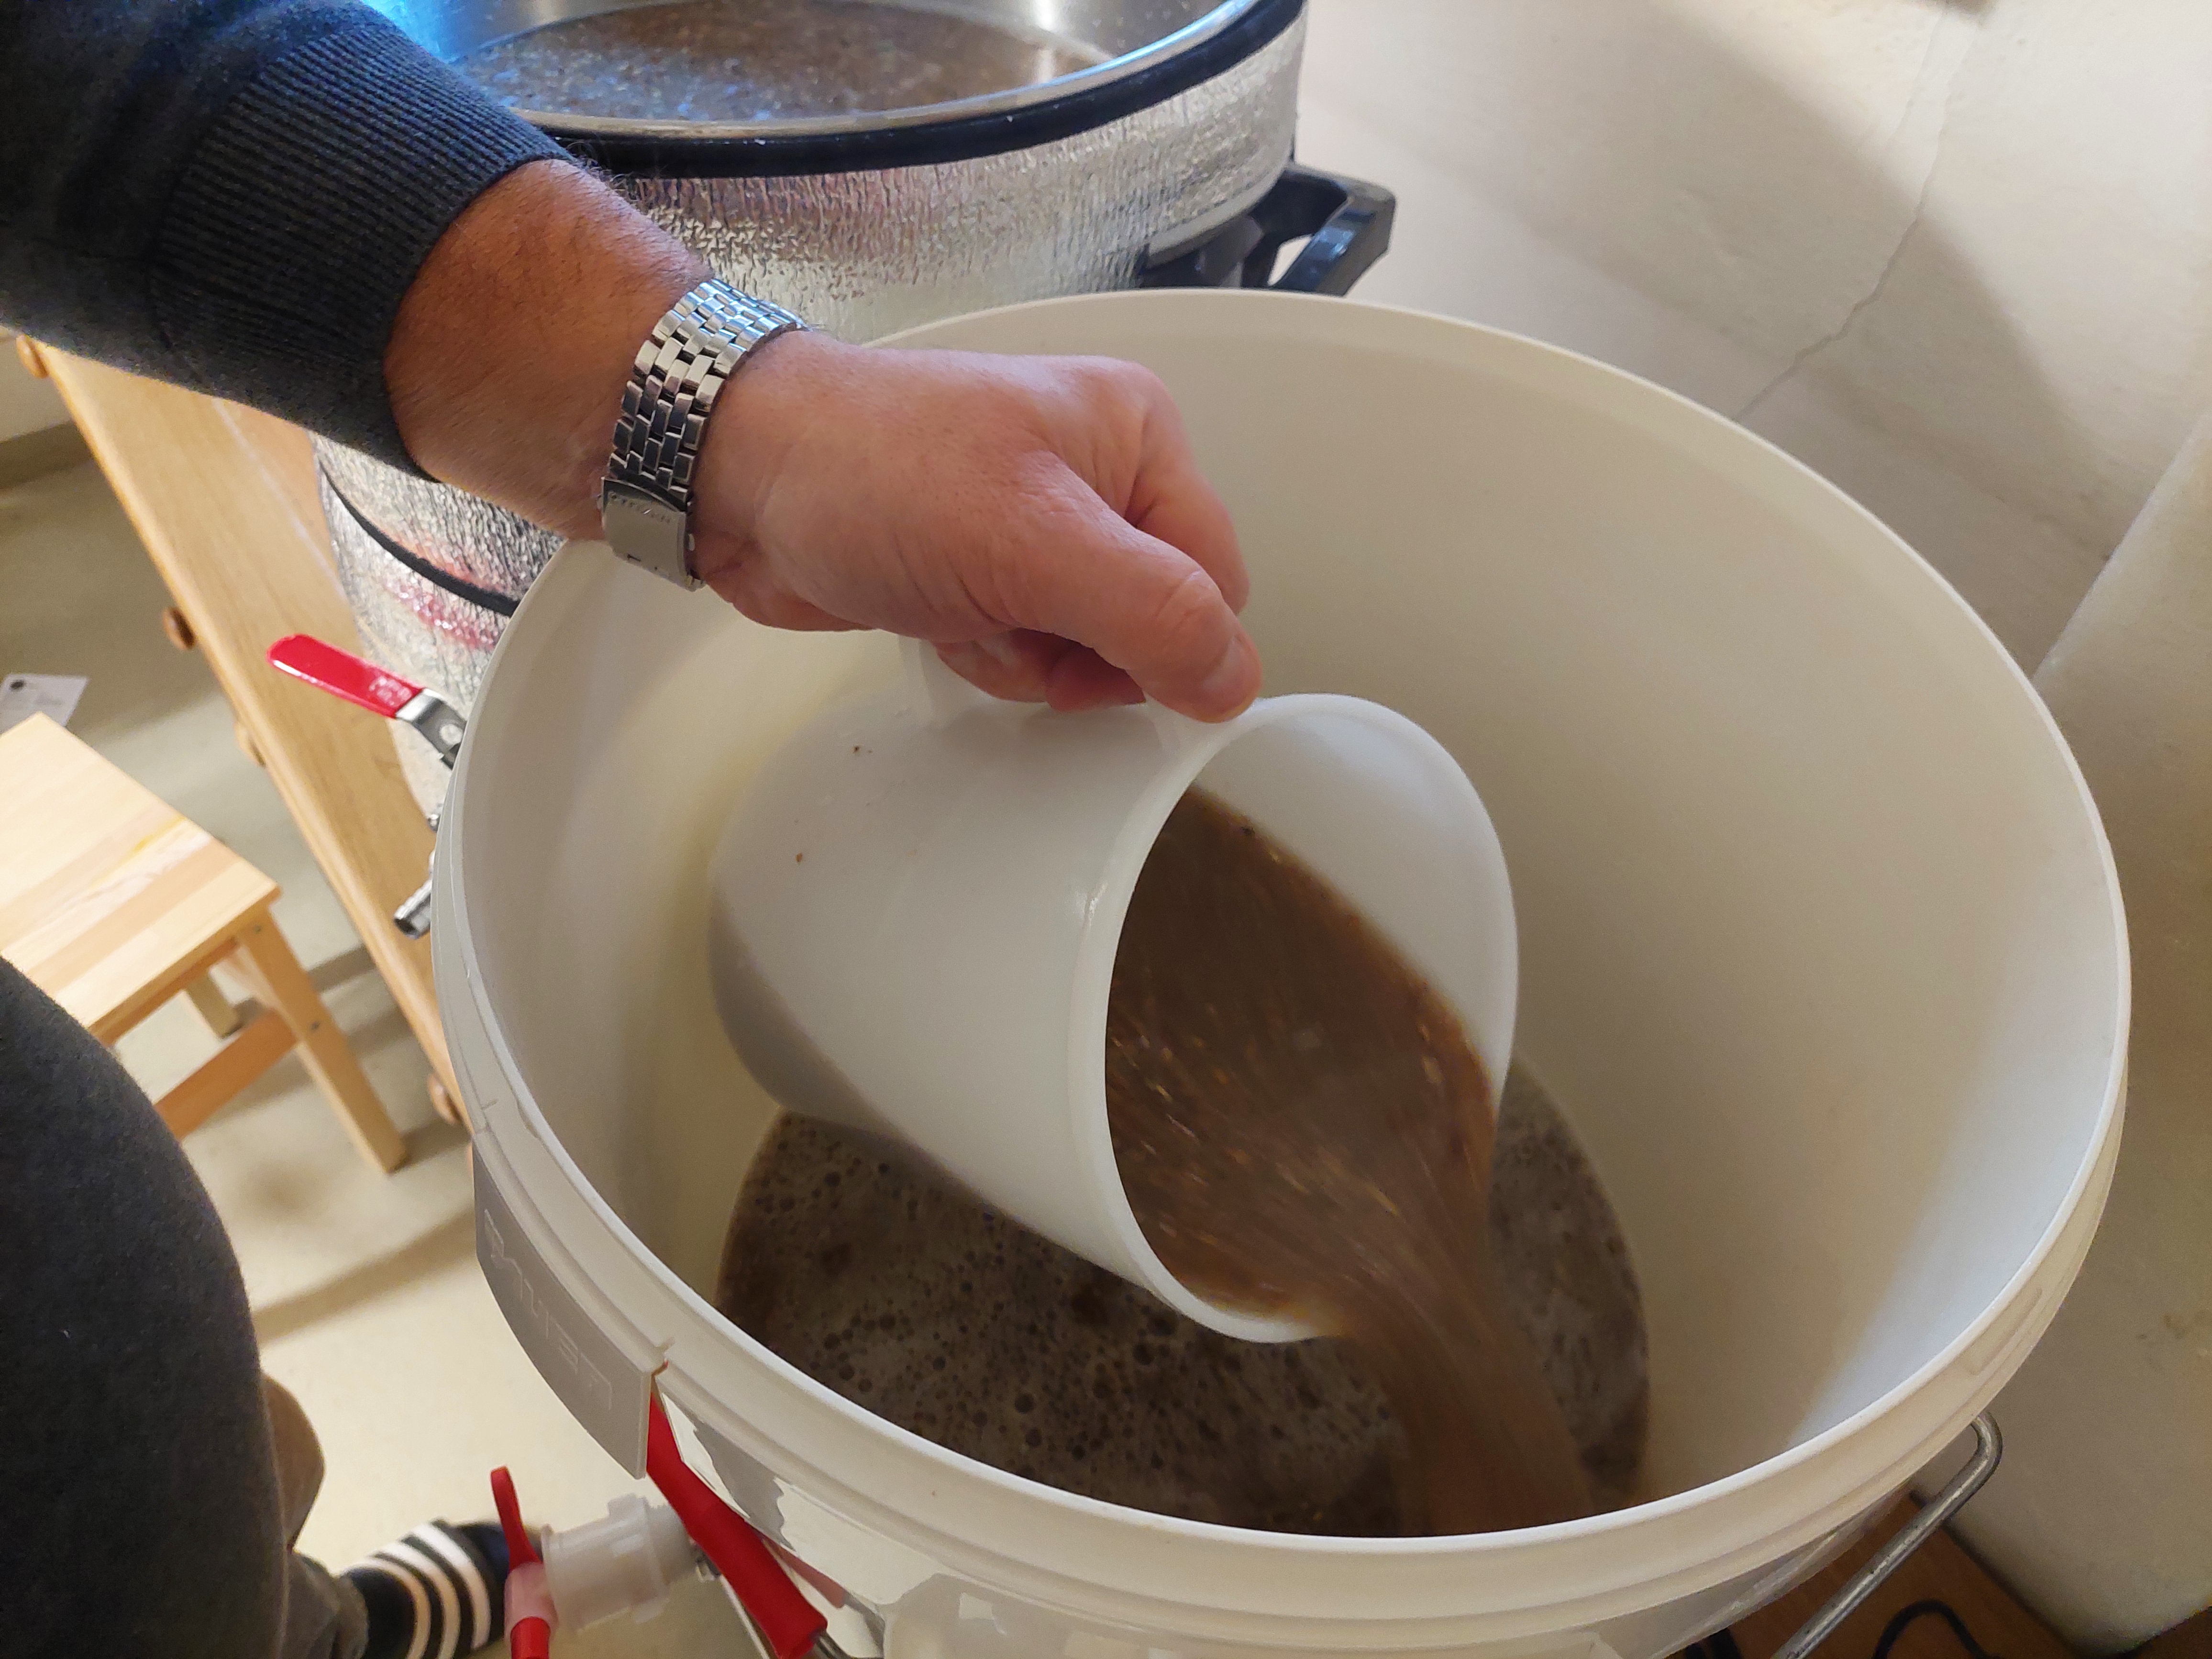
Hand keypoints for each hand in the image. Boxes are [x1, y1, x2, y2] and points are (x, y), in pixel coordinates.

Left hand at [692, 330, 1257, 719]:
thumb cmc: (879, 477)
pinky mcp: (988, 569)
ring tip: (967, 613)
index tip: (1090, 644)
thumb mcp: (1035, 544)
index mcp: (1139, 438)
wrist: (743, 476)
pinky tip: (940, 621)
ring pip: (1093, 648)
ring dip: (1031, 660)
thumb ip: (1153, 612)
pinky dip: (991, 654)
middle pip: (1156, 621)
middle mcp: (1101, 475)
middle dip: (1086, 653)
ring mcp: (1041, 524)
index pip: (1215, 579)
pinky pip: (1032, 648)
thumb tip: (1236, 682)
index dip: (1165, 637)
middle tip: (1015, 619)